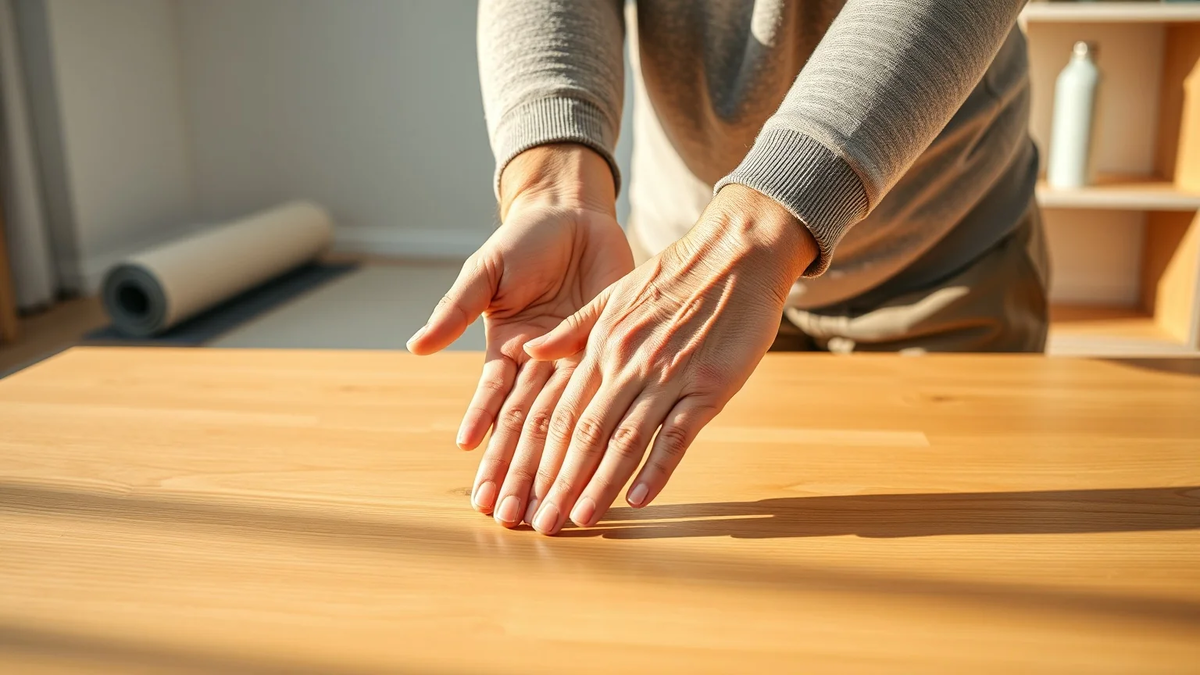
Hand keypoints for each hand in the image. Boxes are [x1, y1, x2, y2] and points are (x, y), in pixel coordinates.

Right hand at [406, 144, 633, 524]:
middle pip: (528, 428)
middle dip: (517, 473)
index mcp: (505, 350)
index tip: (477, 481)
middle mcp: (539, 365)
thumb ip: (456, 310)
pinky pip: (603, 394)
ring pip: (563, 422)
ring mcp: (573, 361)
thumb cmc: (523, 240)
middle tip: (511, 518)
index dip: (487, 444)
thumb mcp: (486, 272)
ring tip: (544, 506)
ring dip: (552, 465)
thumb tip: (416, 348)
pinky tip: (592, 462)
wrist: (573, 214)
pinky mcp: (605, 350)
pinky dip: (596, 428)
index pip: (495, 407)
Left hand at [518, 184, 817, 534]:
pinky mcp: (707, 385)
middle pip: (585, 433)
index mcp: (602, 345)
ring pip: (624, 439)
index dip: (542, 454)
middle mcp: (628, 363)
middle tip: (543, 523)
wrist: (735, 252)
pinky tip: (639, 498)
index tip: (528, 490)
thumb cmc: (676, 275)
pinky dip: (657, 468)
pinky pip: (677, 434)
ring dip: (600, 484)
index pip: (562, 410)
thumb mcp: (613, 295)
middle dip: (560, 481)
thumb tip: (528, 351)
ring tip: (580, 521)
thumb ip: (572, 330)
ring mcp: (668, 376)